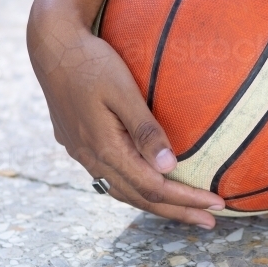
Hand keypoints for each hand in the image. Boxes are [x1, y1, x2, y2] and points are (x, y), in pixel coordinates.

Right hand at [27, 0, 224, 227]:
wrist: (51, 45)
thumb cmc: (91, 61)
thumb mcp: (122, 90)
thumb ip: (145, 129)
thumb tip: (169, 167)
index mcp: (105, 148)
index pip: (154, 187)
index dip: (187, 199)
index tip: (217, 204)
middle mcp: (91, 158)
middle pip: (140, 198)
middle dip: (177, 211)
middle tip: (210, 221)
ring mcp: (82, 153)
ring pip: (123, 192)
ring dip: (157, 205)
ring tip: (185, 211)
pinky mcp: (78, 144)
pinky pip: (111, 178)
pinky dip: (136, 188)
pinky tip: (149, 185)